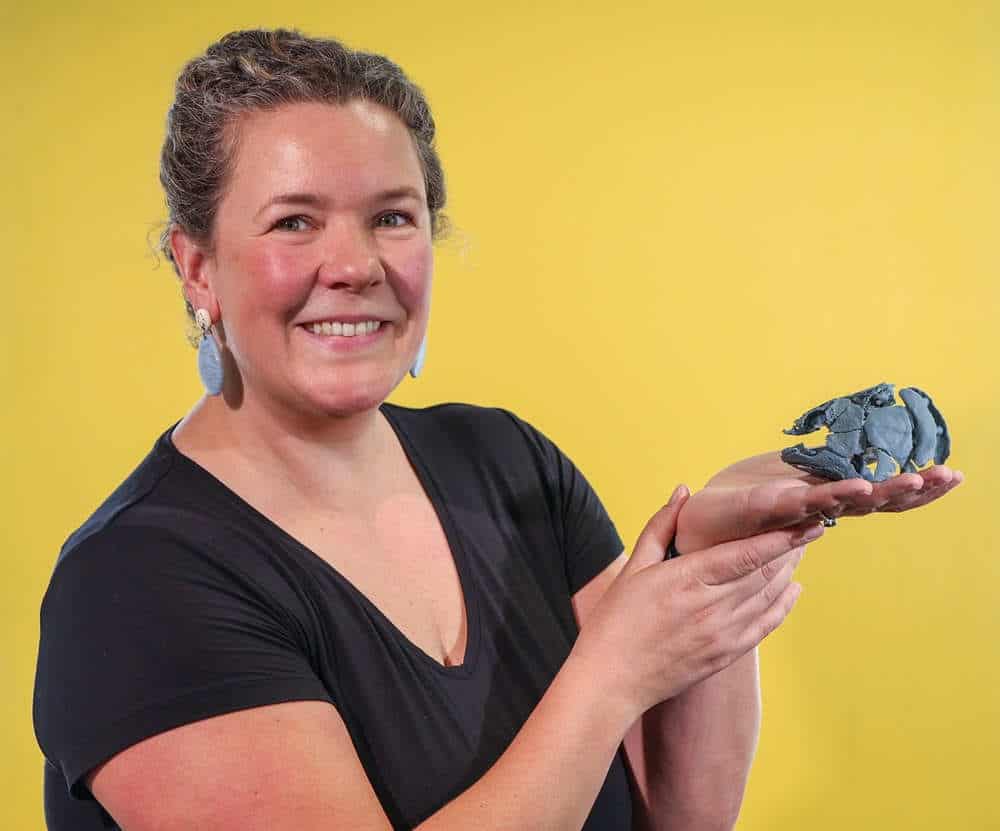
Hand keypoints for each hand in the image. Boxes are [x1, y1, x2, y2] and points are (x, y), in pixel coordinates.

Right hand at [572, 487, 813, 719]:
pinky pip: (765, 626)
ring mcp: (721, 634)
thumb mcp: (633, 567)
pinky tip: (792, 590)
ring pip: (768, 598)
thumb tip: (683, 492)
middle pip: (764, 573)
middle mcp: (711, 607)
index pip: (745, 553)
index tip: (804, 522)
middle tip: (809, 529)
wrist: (612, 679)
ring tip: (801, 552)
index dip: (779, 537)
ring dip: (788, 573)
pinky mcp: (726, 655)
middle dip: (790, 550)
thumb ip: (661, 526)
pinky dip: (783, 606)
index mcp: (687, 579)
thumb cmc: (615, 621)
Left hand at [674, 452, 964, 553]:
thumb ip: (810, 482)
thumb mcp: (777, 486)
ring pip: (839, 502)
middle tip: (945, 478)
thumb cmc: (734, 510)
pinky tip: (849, 491)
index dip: (912, 488)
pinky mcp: (760, 508)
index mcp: (823, 499)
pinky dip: (823, 496)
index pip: (875, 494)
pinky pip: (795, 502)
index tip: (951, 475)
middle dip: (907, 489)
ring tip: (906, 483)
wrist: (692, 528)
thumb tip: (845, 465)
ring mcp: (790, 509)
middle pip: (868, 500)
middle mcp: (813, 507)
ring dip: (871, 491)